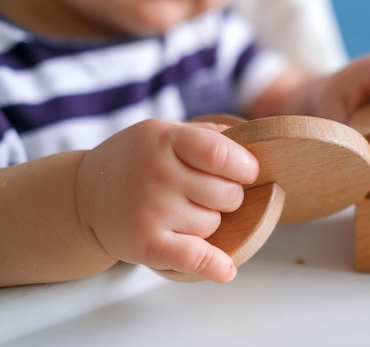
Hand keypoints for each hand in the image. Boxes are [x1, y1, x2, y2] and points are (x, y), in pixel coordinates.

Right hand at [74, 119, 258, 282]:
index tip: (246, 172)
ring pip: (212, 224)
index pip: (220, 154)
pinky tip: (225, 270)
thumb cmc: (138, 161)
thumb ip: (206, 136)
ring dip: (208, 221)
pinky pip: (192, 257)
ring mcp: (151, 211)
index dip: (244, 166)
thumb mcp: (165, 133)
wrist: (85, 195)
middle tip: (208, 194)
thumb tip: (249, 148)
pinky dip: (213, 266)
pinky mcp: (145, 244)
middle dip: (228, 196)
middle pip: (226, 194)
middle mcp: (157, 174)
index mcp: (166, 140)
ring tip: (182, 211)